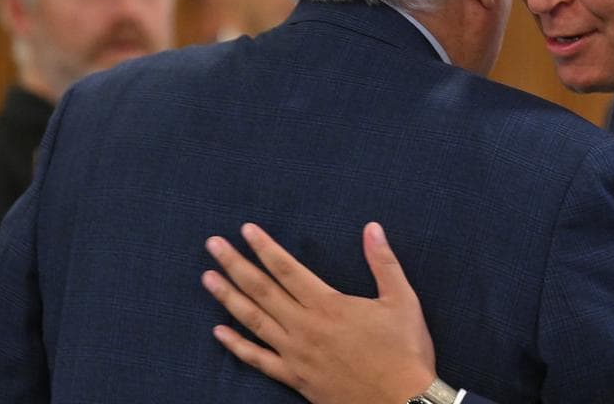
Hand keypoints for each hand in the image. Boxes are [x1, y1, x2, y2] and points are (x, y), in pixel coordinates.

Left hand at [202, 222, 436, 403]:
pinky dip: (236, 346)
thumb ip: (383, 262)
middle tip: (213, 245)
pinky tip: (218, 333)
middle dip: (235, 265)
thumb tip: (372, 228)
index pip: (287, 269)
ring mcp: (296, 354)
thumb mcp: (402, 300)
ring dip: (228, 298)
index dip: (265, 248)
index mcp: (328, 305)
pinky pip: (258, 361)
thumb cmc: (405, 351)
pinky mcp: (295, 378)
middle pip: (261, 290)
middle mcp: (305, 327)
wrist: (402, 403)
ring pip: (254, 321)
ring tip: (208, 279)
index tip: (246, 230)